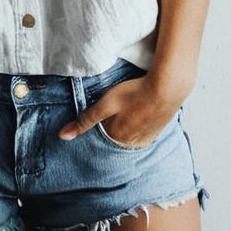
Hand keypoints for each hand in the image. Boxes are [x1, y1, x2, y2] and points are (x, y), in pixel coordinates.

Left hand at [57, 73, 180, 147]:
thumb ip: (85, 120)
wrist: (168, 86)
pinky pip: (142, 134)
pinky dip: (137, 126)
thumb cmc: (134, 93)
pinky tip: (138, 113)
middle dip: (111, 128)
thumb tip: (62, 137)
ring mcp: (146, 138)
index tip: (98, 115)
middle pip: (114, 138)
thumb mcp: (105, 104)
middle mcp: (131, 144)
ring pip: (129, 136)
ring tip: (126, 111)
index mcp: (117, 138)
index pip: (99, 139)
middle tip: (114, 110)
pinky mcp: (157, 131)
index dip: (97, 126)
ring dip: (125, 127)